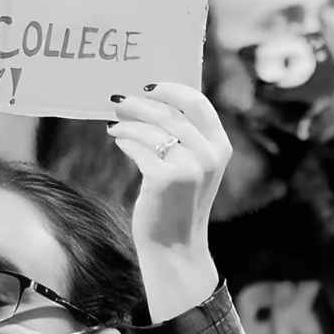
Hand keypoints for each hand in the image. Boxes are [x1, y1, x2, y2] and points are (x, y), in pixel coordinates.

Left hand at [107, 84, 231, 321]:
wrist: (174, 247)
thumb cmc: (178, 204)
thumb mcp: (193, 168)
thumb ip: (184, 139)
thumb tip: (151, 103)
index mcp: (220, 146)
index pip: (198, 102)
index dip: (171, 89)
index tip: (148, 86)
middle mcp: (208, 155)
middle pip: (169, 113)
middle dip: (139, 103)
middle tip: (119, 99)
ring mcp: (188, 167)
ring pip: (151, 128)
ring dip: (127, 121)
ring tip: (114, 122)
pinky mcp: (164, 178)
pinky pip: (138, 147)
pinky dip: (124, 139)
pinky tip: (117, 138)